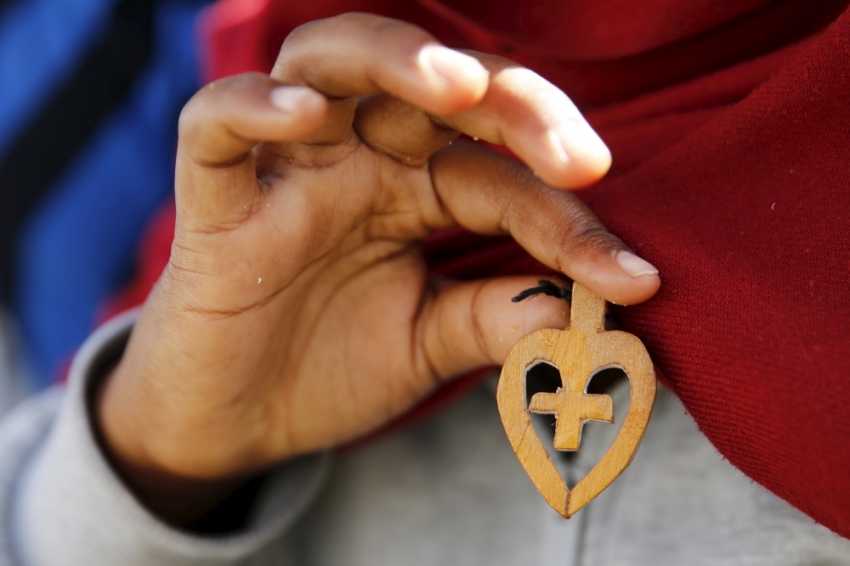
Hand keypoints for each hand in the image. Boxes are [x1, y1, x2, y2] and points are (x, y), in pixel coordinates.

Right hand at [96, 13, 659, 522]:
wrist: (234, 423)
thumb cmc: (328, 370)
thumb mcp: (428, 345)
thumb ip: (495, 318)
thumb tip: (587, 309)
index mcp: (412, 192)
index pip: (501, 176)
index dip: (569, 221)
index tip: (631, 278)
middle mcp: (357, 161)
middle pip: (432, 89)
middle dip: (510, 105)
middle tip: (576, 156)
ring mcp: (287, 171)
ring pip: (329, 63)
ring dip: (396, 60)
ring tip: (459, 86)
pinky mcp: (212, 202)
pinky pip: (214, 126)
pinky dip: (252, 107)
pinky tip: (305, 114)